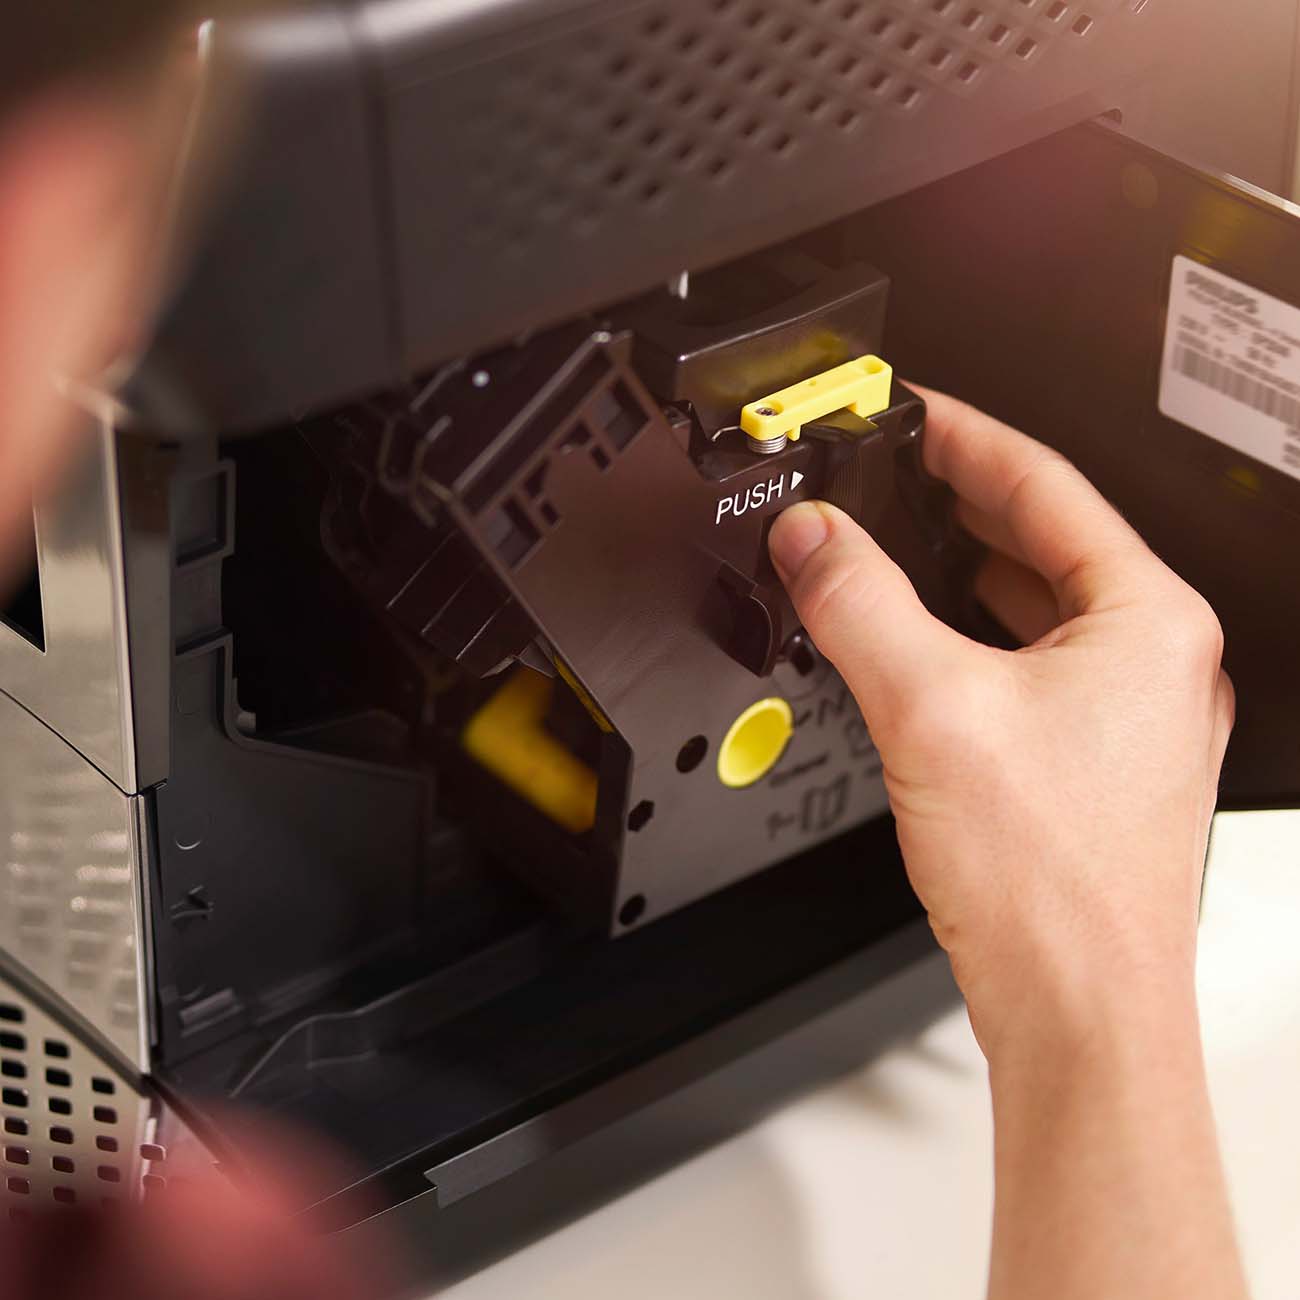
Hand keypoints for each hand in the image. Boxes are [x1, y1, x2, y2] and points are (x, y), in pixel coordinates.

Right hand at [768, 388, 1233, 1060]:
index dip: (965, 437)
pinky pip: (1034, 668)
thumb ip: (860, 603)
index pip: (1046, 486)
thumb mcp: (930, 708)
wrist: (1079, 1013)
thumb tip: (814, 537)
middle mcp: (1156, 665)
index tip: (913, 411)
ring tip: (904, 543)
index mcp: (1148, 622)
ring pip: (1041, 609)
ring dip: (970, 571)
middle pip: (1048, 542)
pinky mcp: (1096, 768)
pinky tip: (928, 650)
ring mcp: (1133, 721)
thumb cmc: (1052, 887)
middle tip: (897, 469)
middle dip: (964, 501)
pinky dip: (978, 641)